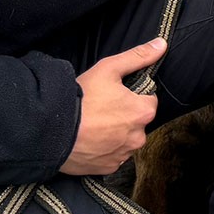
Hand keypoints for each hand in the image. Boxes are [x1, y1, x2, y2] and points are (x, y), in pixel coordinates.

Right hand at [62, 39, 163, 175]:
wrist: (50, 131)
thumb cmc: (81, 98)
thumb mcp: (108, 69)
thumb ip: (138, 56)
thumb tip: (162, 44)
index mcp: (143, 112)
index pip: (149, 101)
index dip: (133, 96)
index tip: (115, 95)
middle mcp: (138, 137)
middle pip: (137, 122)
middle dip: (124, 116)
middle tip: (101, 110)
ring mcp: (123, 155)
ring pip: (126, 140)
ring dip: (115, 134)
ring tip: (93, 125)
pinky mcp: (108, 168)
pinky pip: (112, 156)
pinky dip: (104, 150)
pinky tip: (90, 140)